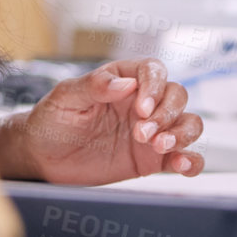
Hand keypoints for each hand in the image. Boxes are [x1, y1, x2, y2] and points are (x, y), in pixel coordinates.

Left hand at [11, 58, 203, 184]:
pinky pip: (185, 156)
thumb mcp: (65, 98)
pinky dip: (193, 161)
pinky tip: (183, 166)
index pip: (153, 70)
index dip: (154, 86)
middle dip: (167, 113)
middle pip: (177, 96)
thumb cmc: (52, 120)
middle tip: (142, 133)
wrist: (43, 157)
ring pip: (188, 123)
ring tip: (159, 146)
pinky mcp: (151, 159)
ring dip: (182, 134)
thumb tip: (126, 83)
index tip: (141, 108)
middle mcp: (141, 104)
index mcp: (122, 81)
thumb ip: (93, 86)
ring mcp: (150, 131)